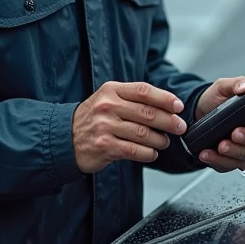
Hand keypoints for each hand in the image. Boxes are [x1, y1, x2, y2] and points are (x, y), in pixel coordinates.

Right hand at [72, 81, 186, 173]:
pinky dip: (148, 153)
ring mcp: (105, 126)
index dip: (165, 98)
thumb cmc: (93, 118)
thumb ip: (132, 99)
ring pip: (143, 133)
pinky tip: (152, 153)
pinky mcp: (104, 146)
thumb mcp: (108, 99)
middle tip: (180, 127)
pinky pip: (134, 150)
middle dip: (169, 121)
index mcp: (111, 91)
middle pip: (148, 113)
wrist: (64, 138)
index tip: (179, 106)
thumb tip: (167, 106)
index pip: (144, 91)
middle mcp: (108, 106)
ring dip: (160, 140)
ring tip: (164, 142)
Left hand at [194, 77, 244, 172]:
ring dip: (233, 152)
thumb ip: (235, 84)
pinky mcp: (232, 161)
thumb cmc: (215, 100)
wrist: (197, 115)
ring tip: (220, 145)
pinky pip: (229, 165)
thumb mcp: (223, 87)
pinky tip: (207, 153)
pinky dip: (217, 160)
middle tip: (235, 133)